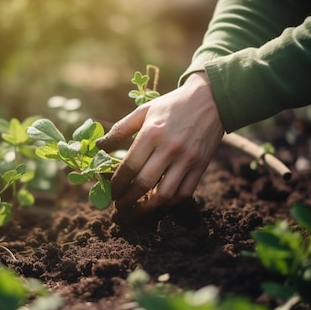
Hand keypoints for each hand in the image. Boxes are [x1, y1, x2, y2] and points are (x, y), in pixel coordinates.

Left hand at [96, 72, 223, 210]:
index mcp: (152, 133)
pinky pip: (185, 192)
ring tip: (136, 210)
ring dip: (148, 207)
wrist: (211, 99)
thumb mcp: (144, 111)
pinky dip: (170, 202)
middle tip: (119, 206)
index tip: (110, 192)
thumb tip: (99, 146)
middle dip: (128, 199)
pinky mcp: (201, 166)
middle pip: (144, 183)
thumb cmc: (172, 105)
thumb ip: (120, 129)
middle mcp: (170, 148)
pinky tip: (159, 202)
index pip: (129, 166)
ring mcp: (187, 159)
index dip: (117, 184)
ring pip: (165, 194)